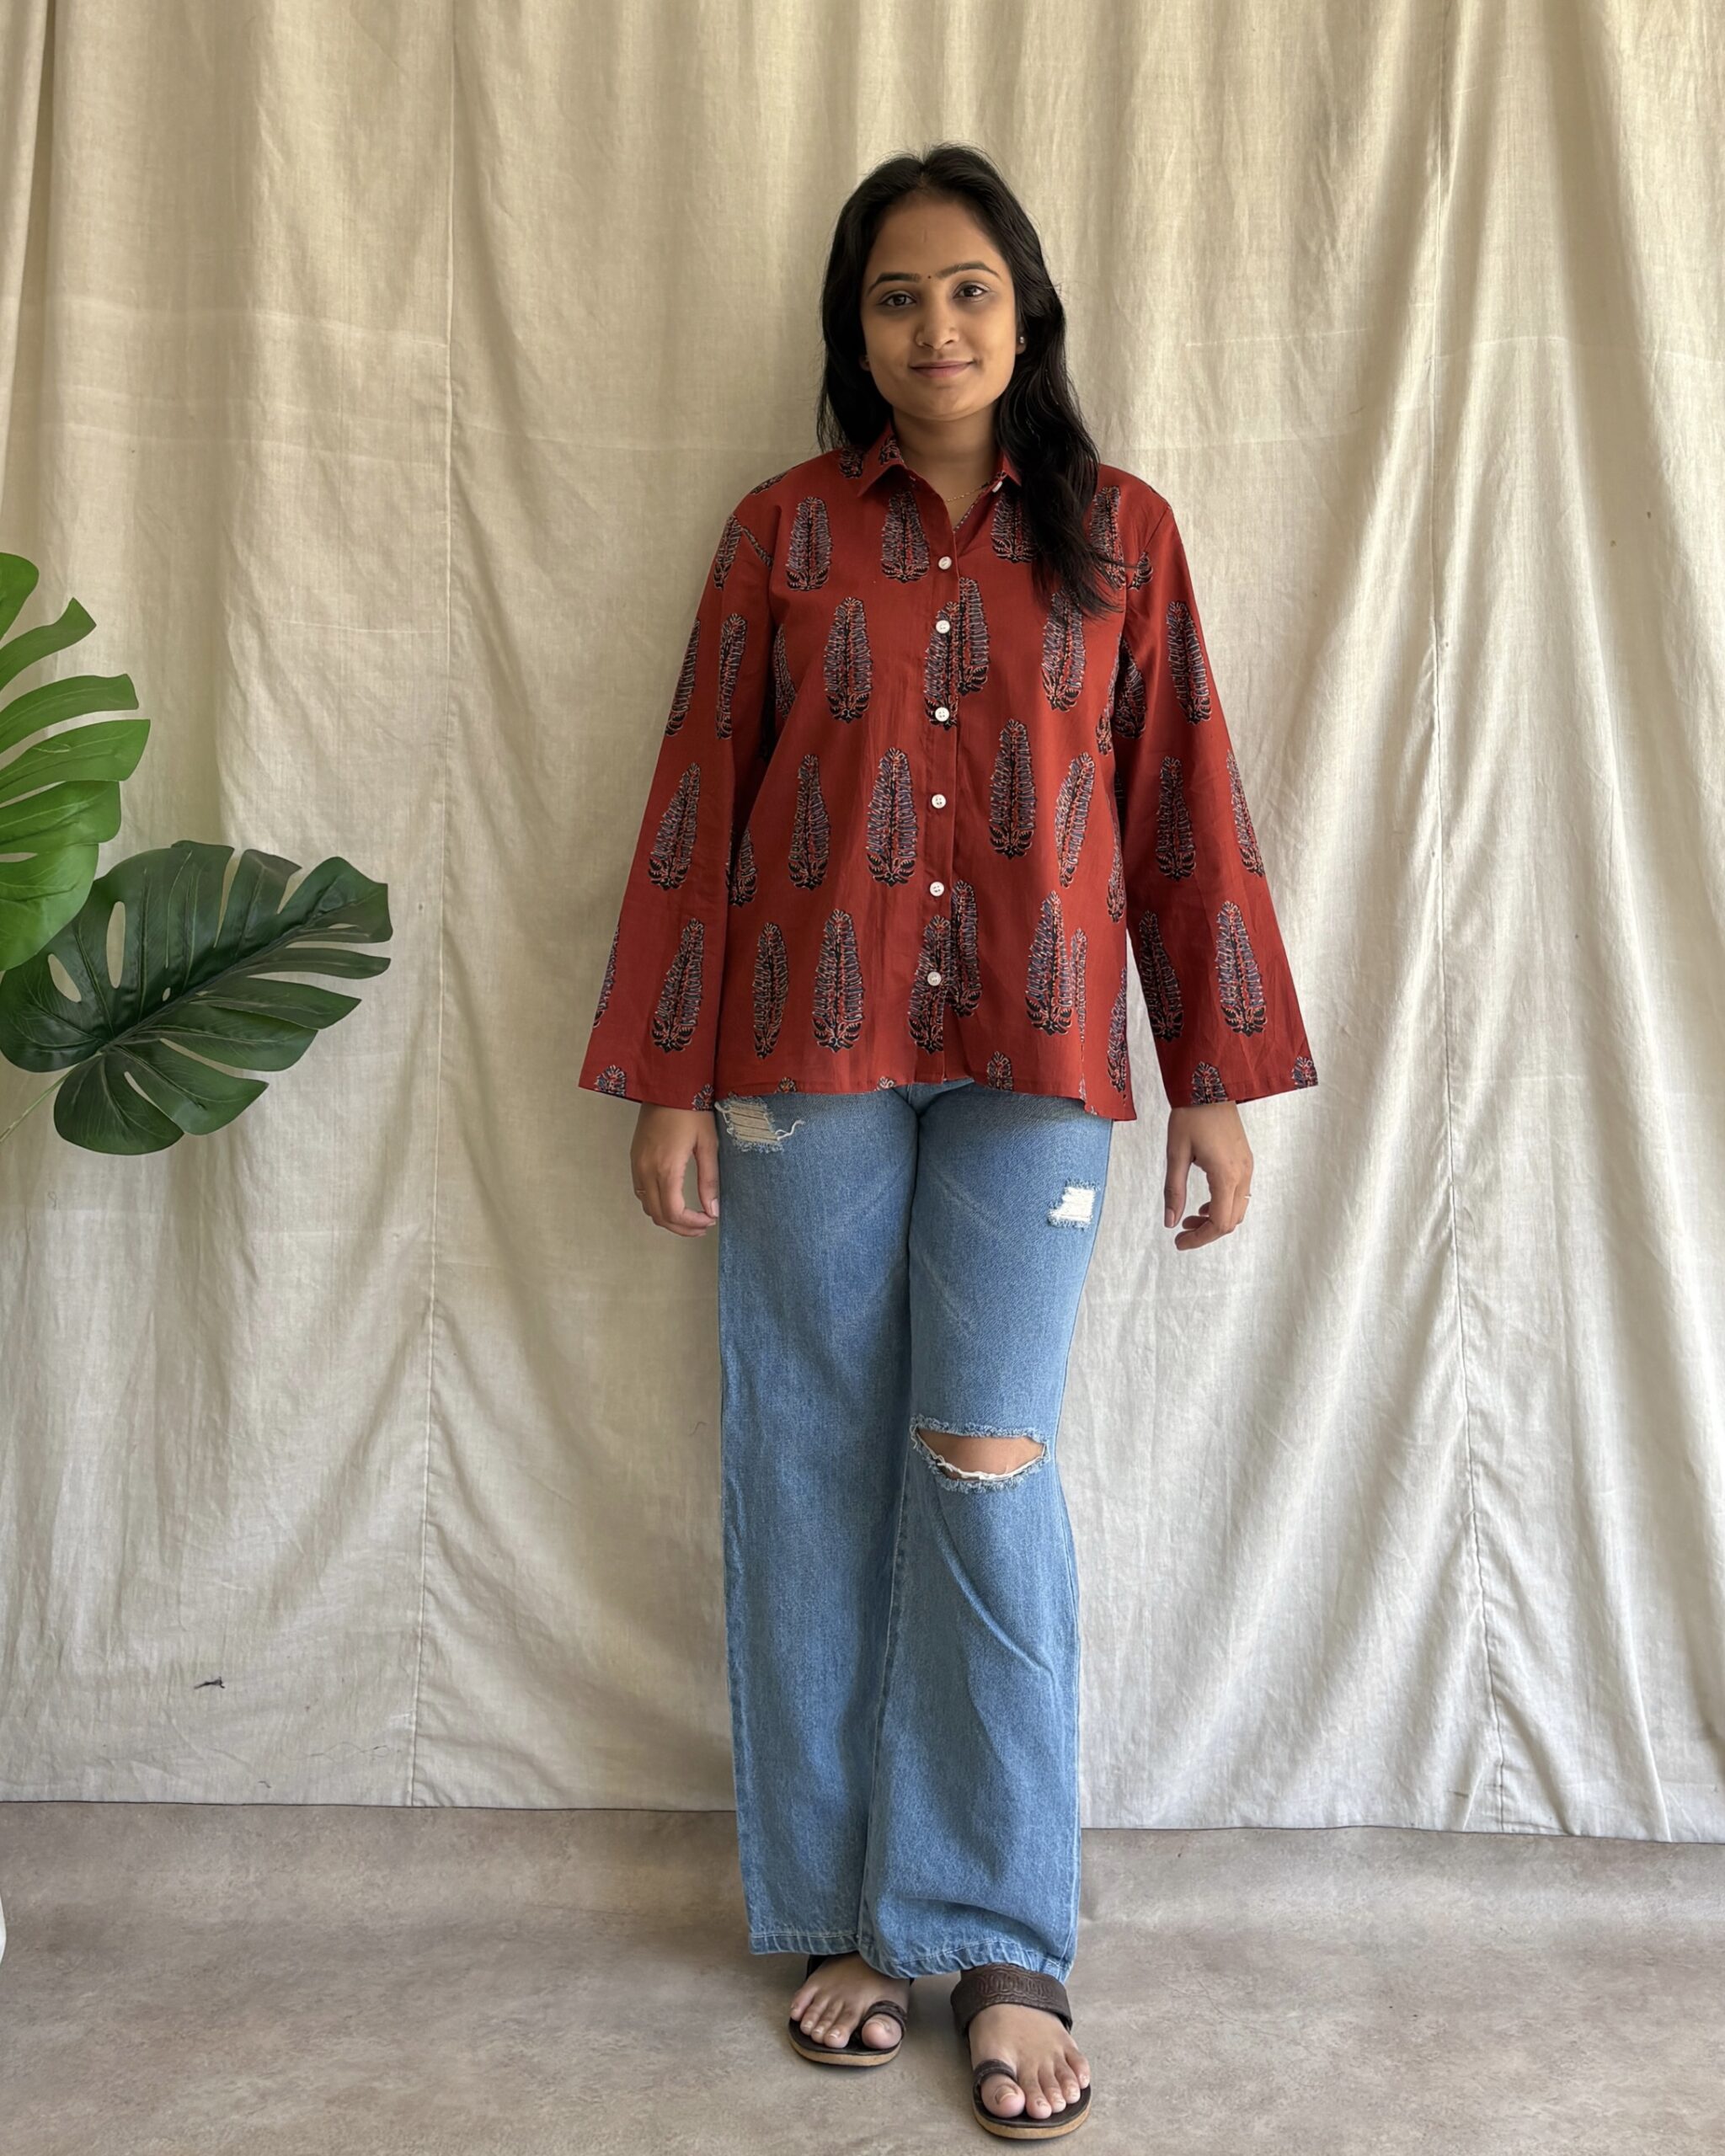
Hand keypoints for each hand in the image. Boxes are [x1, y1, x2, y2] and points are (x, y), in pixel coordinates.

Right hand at [631, 1104, 720, 1235]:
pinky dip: (656, 1204)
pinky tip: (673, 1200)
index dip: (691, 1224)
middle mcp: (646, 1170)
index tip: (708, 1221)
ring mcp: (637, 1165)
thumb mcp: (707, 1144)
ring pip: (647, 1207)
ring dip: (667, 1218)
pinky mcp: (634, 1159)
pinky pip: (641, 1193)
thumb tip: (713, 1210)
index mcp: (666, 1168)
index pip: (673, 1213)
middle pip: (658, 1216)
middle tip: (702, 1226)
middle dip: (681, 1228)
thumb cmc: (690, 1110)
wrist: (666, 1085)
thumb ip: (709, 1180)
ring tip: (690, 1217)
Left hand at [1164, 1102, 1252, 1250]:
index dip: (1199, 1239)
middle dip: (1206, 1232)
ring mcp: (1247, 1167)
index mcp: (1226, 1175)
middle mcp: (1242, 1174)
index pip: (1219, 1222)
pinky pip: (1240, 1195)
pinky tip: (1203, 1203)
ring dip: (1215, 1220)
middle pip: (1231, 1221)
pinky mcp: (1245, 1161)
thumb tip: (1170, 1222)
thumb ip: (1174, 1191)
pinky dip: (1223, 1206)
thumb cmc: (1190, 1116)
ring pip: (1238, 1210)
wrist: (1209, 1086)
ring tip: (1189, 1218)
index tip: (1178, 1242)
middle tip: (1181, 1233)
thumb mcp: (1176, 1155)